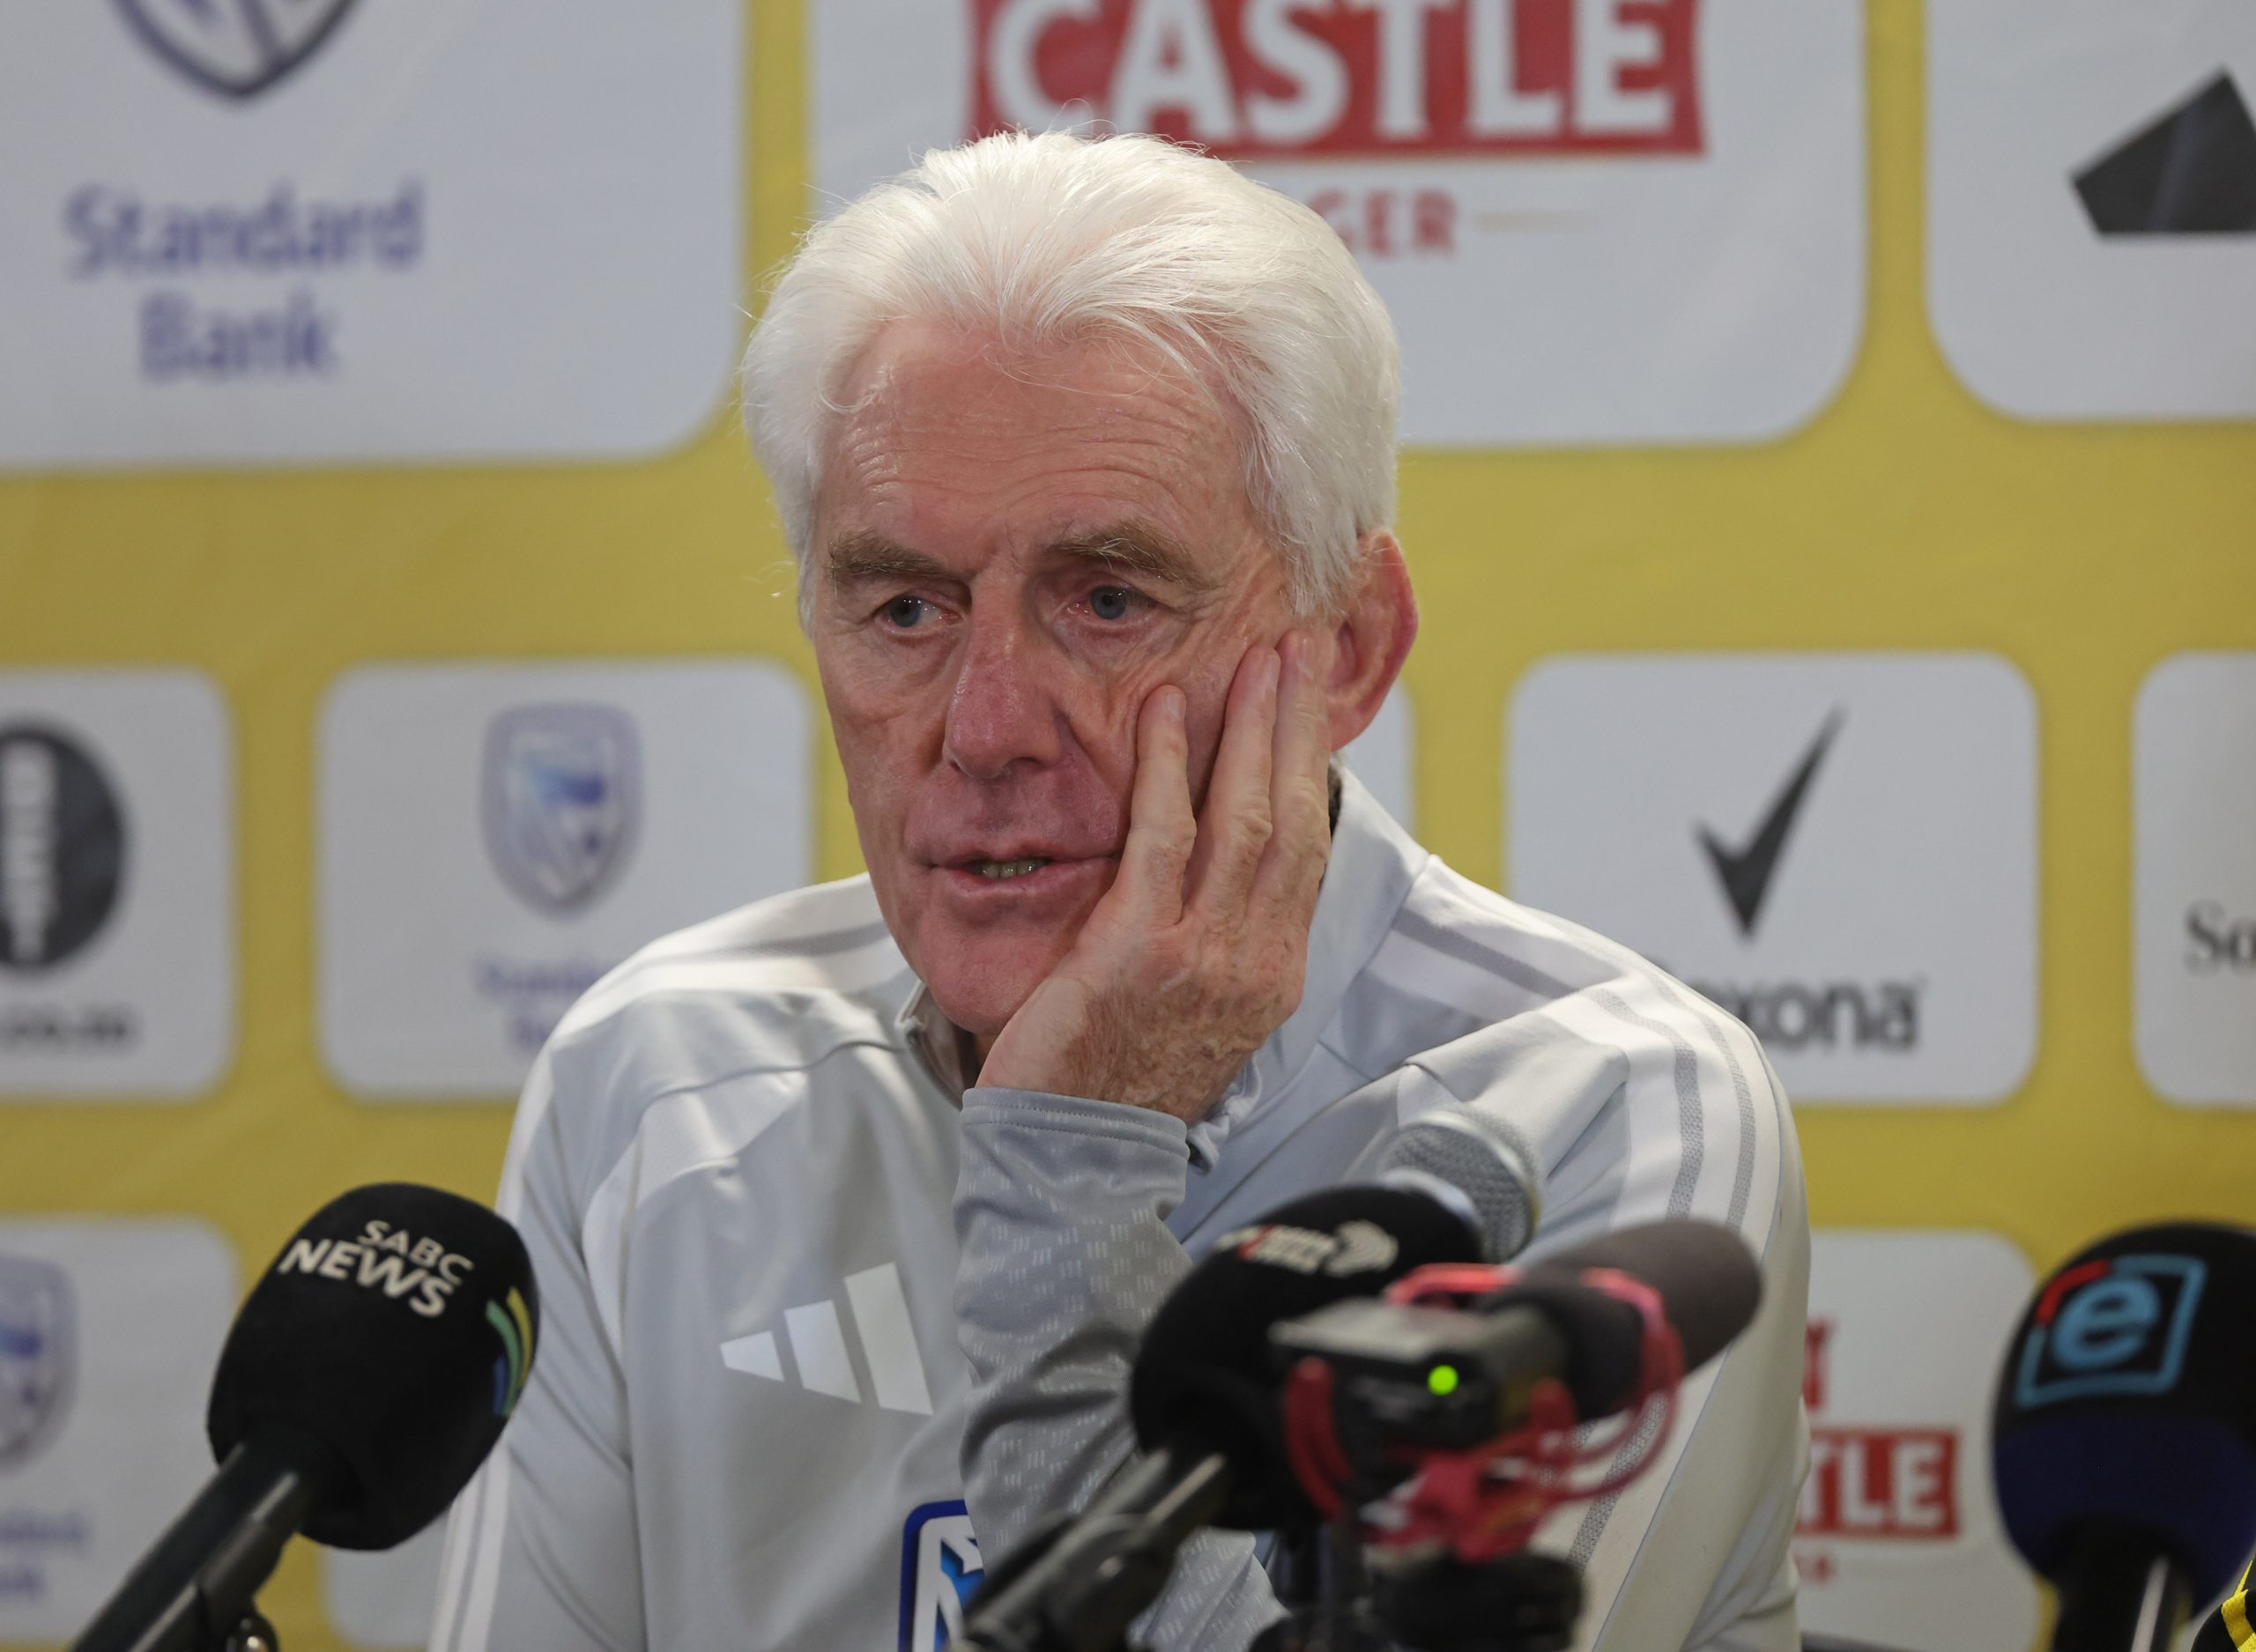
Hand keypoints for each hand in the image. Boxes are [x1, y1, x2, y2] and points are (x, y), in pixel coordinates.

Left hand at [977, 631, 1333, 1121]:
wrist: (1077, 1159)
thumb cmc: (1121, 1081)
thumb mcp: (1197, 1013)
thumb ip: (1219, 940)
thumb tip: (1220, 872)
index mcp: (1273, 973)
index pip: (1309, 849)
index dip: (1313, 766)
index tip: (1310, 701)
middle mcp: (1255, 960)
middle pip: (1294, 817)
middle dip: (1300, 724)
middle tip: (1301, 648)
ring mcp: (1203, 955)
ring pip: (1247, 819)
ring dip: (1253, 728)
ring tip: (1257, 658)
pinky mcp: (1140, 951)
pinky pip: (1163, 839)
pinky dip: (1171, 768)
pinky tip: (1167, 711)